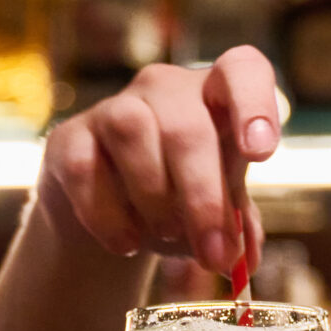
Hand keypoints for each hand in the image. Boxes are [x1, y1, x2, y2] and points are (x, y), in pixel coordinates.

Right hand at [35, 50, 278, 276]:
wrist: (113, 213)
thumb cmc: (181, 198)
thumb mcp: (219, 212)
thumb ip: (237, 232)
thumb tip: (244, 261)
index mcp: (217, 97)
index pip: (243, 70)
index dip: (254, 104)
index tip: (260, 154)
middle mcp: (166, 89)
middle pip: (187, 127)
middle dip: (204, 199)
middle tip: (214, 253)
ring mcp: (114, 107)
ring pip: (131, 130)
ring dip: (155, 196)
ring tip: (167, 236)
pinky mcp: (70, 138)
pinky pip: (83, 168)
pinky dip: (107, 215)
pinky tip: (126, 244)